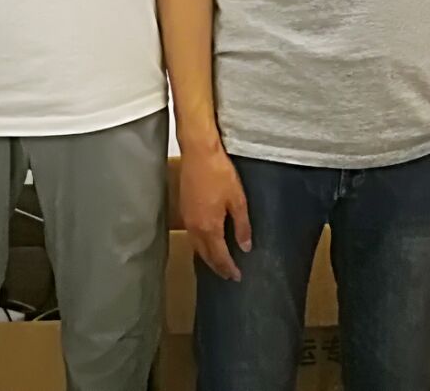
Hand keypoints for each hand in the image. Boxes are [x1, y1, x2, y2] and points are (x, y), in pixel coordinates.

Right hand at [180, 145, 250, 281]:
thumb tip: (245, 247)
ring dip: (207, 257)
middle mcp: (195, 227)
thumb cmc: (220, 173)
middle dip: (217, 267)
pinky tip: (206, 242)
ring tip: (218, 263)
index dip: (228, 268)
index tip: (237, 277)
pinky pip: (192, 235)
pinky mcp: (184, 208)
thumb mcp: (238, 200)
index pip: (219, 256)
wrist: (198, 152)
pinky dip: (200, 244)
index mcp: (209, 227)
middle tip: (228, 275)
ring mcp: (187, 218)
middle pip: (205, 255)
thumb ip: (242, 226)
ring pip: (196, 246)